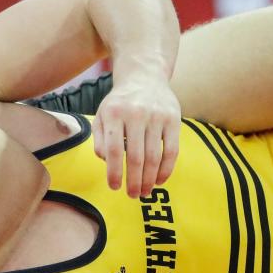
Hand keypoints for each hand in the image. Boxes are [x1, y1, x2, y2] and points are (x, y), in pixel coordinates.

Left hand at [92, 75, 180, 197]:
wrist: (144, 76)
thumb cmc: (119, 103)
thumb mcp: (102, 115)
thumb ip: (99, 139)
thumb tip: (106, 162)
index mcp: (114, 114)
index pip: (114, 149)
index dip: (114, 172)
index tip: (114, 187)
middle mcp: (136, 114)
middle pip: (136, 156)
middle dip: (134, 180)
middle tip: (132, 195)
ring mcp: (157, 116)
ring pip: (155, 156)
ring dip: (150, 178)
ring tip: (145, 192)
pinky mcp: (173, 119)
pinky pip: (172, 150)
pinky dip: (167, 169)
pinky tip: (160, 180)